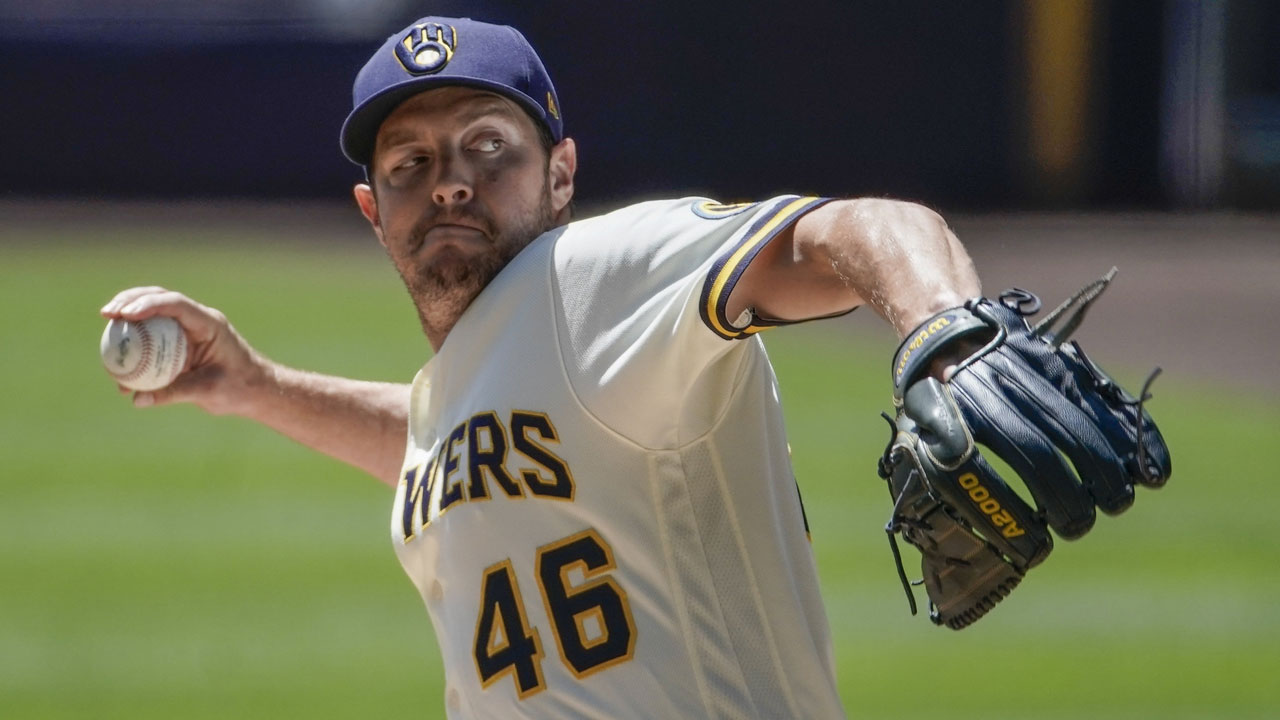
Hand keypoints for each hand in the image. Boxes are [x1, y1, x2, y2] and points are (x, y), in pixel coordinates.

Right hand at [100, 287, 268, 414]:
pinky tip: (117, 358)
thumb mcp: (209, 391)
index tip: (124, 314)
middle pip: (160, 300)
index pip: (176, 305)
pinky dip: (136, 343)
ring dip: (129, 317)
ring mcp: (188, 330)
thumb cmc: (240, 387)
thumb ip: (175, 392)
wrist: (256, 391)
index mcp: (209, 324)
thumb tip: (137, 399)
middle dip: (130, 301)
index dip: (149, 304)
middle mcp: (197, 321)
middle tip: (106, 313)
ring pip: (154, 315)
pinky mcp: (181, 344)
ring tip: (105, 323)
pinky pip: (154, 338)